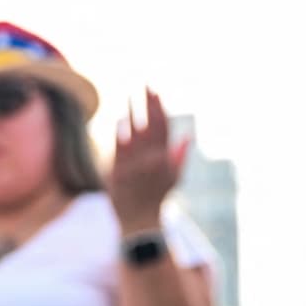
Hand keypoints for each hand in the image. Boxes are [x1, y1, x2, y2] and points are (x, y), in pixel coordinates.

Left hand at [109, 88, 188, 235]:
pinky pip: (119, 149)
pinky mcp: (118, 173)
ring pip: (134, 133)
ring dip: (133, 113)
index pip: (163, 127)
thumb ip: (179, 157)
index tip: (156, 91)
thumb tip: (188, 136)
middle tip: (145, 84)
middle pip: (150, 125)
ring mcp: (134, 166)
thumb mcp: (173, 179)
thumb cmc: (157, 199)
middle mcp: (151, 160)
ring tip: (131, 95)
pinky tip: (120, 118)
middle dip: (148, 103)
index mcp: (165, 159)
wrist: (139, 222)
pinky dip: (120, 133)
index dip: (159, 107)